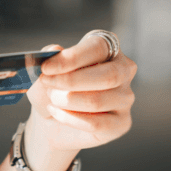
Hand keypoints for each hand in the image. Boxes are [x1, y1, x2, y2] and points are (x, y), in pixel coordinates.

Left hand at [23, 33, 136, 170]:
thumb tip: (54, 50)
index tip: (46, 67)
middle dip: (71, 81)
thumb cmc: (54, 88)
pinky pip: (96, 123)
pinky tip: (56, 112)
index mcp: (108, 48)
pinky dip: (69, 118)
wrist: (52, 121)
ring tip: (52, 98)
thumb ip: (49, 57)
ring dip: (67, 100)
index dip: (72, 57)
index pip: (99, 47)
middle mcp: (123, 70)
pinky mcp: (122, 123)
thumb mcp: (45, 70)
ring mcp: (125, 98)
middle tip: (47, 82)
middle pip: (108, 75)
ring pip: (98, 101)